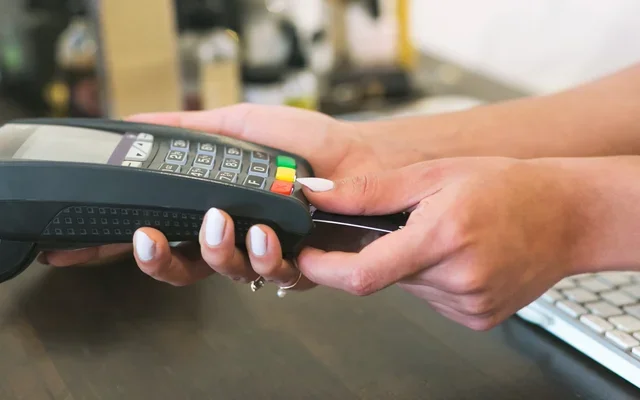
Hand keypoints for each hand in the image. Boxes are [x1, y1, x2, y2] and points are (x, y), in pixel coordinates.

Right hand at [40, 104, 390, 286]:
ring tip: (220, 220)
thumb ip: (190, 127)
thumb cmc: (307, 143)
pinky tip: (263, 233)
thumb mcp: (240, 125)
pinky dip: (263, 256)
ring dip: (214, 251)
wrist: (359, 157)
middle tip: (150, 238)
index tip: (80, 248)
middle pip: (181, 267)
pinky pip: (272, 275)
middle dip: (158, 259)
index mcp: (214, 207)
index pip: (161, 231)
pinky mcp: (298, 265)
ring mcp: (265, 254)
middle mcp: (235, 237)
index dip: (125, 242)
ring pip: (223, 273)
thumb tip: (140, 122)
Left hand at [294, 157, 584, 329]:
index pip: (362, 274)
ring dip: (409, 262)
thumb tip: (320, 196)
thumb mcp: (436, 173)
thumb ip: (372, 191)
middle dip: (381, 250)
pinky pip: (432, 298)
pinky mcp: (477, 318)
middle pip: (385, 275)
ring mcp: (469, 305)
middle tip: (409, 222)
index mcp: (442, 238)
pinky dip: (431, 277)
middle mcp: (457, 279)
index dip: (324, 269)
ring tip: (444, 234)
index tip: (306, 256)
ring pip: (408, 286)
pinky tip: (458, 254)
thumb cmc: (509, 187)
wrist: (568, 216)